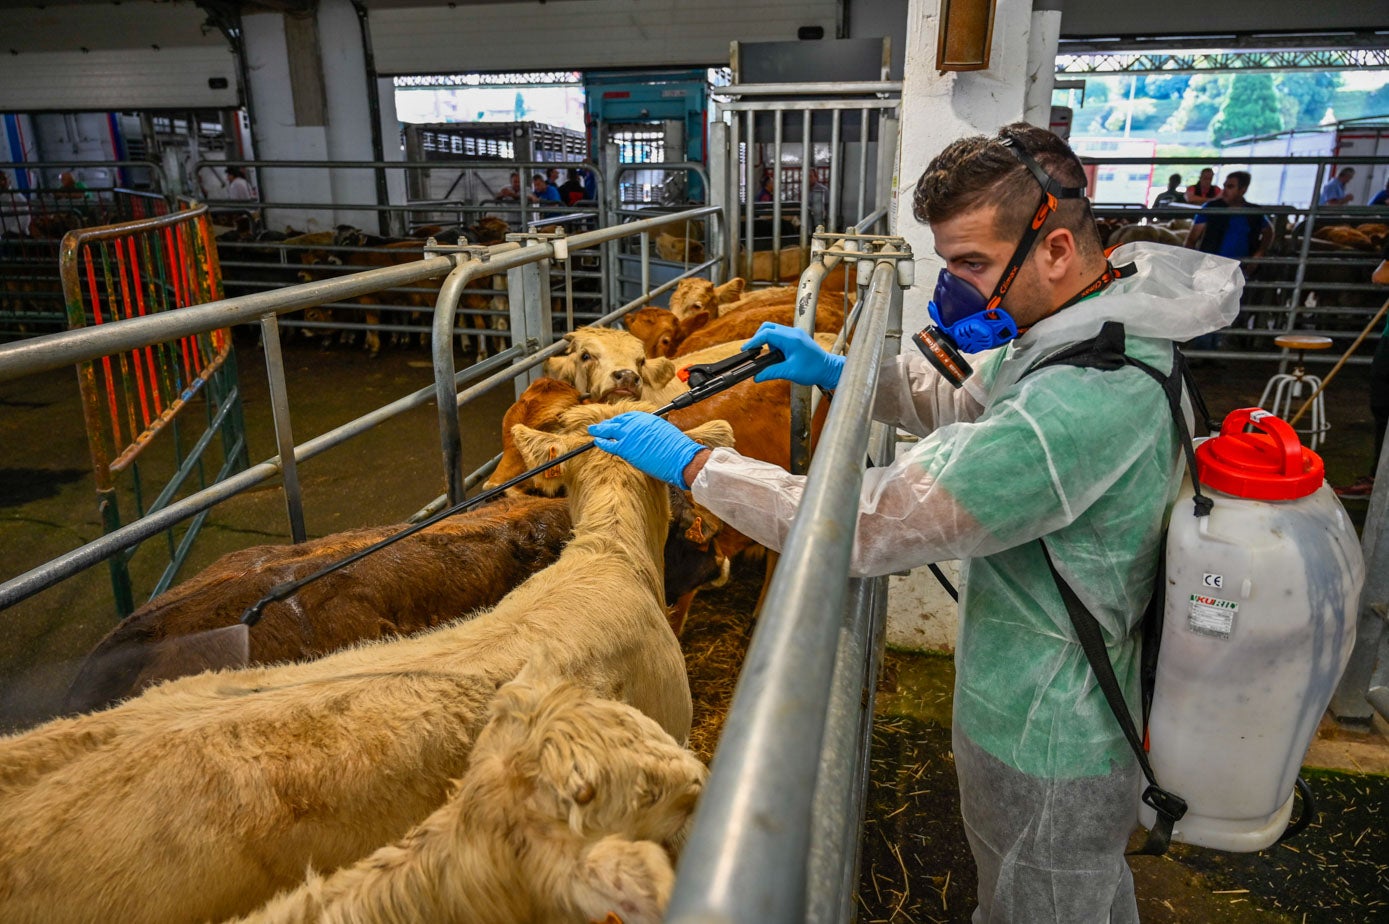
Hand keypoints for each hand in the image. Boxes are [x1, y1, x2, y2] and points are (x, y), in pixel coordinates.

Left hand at [588, 412, 703, 488]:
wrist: (681, 458)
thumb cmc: (678, 450)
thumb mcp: (665, 432)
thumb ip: (652, 431)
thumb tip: (645, 437)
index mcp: (648, 418)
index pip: (629, 417)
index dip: (620, 420)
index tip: (615, 423)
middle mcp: (638, 423)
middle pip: (618, 421)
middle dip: (608, 424)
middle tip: (601, 425)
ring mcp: (630, 434)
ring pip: (610, 430)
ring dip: (600, 430)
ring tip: (593, 430)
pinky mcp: (626, 447)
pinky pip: (609, 443)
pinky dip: (601, 442)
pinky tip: (596, 441)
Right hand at [741, 322, 844, 390]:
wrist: (828, 369)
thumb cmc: (813, 370)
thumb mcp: (789, 372)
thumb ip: (771, 372)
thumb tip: (756, 377)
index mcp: (791, 339)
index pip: (766, 334)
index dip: (753, 341)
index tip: (746, 349)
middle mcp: (793, 333)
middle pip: (768, 327)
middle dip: (758, 338)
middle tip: (753, 351)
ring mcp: (795, 334)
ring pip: (773, 331)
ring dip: (767, 342)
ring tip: (770, 358)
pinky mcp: (797, 337)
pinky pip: (780, 335)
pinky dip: (774, 343)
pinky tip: (777, 356)